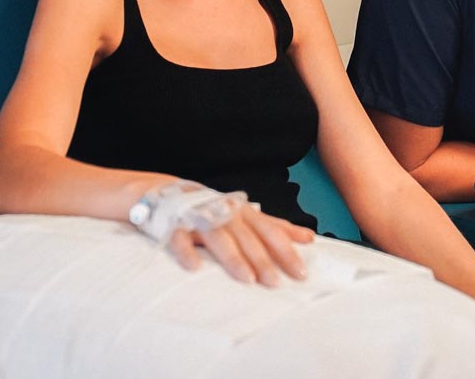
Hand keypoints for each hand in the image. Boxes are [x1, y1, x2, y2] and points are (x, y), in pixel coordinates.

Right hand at [166, 204, 315, 286]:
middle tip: (275, 283)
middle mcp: (226, 213)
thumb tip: (308, 237)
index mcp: (244, 212)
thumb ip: (276, 227)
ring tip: (246, 279)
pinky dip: (187, 252)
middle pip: (248, 238)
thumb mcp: (247, 216)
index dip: (286, 252)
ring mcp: (200, 218)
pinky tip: (195, 268)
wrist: (166, 192)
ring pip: (220, 238)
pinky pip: (180, 239)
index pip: (271, 232)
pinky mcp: (174, 225)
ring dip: (233, 258)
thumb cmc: (215, 209)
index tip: (301, 273)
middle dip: (263, 260)